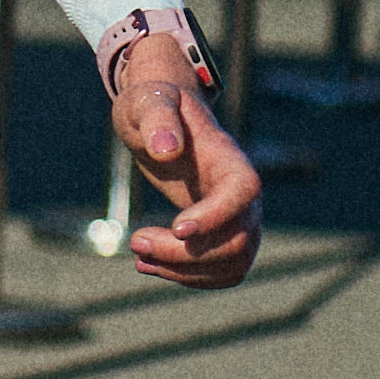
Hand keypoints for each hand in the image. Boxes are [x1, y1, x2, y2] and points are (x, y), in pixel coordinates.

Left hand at [111, 45, 262, 287]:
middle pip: (237, 241)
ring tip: (139, 256)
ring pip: (232, 264)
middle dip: (185, 253)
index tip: (177, 228)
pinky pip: (221, 273)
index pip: (242, 192)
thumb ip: (157, 117)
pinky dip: (187, 278)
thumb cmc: (154, 105)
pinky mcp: (223, 237)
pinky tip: (150, 263)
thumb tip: (167, 150)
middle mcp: (244, 194)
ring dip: (184, 272)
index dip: (216, 216)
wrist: (161, 120)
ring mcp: (239, 218)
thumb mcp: (148, 100)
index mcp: (230, 159)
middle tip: (136, 242)